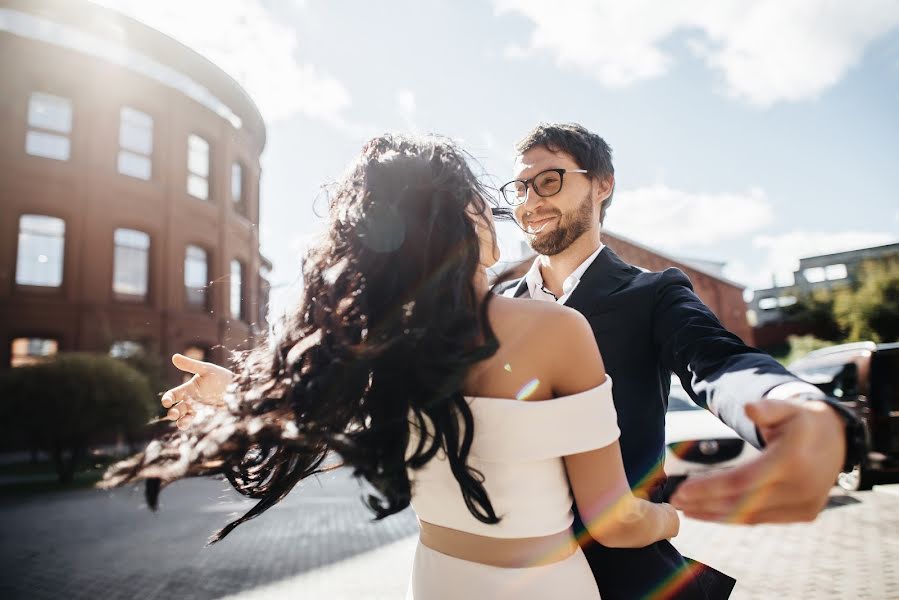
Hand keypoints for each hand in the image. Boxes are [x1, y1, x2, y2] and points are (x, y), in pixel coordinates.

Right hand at [160, 353, 234, 429]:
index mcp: (188, 389)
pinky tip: (189, 425)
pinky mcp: (206, 415)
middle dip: (173, 412)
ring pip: (184, 417)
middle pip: (177, 408)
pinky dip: (191, 423)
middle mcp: (190, 400)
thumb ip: (190, 365)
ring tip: (181, 423)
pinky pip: (196, 421)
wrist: (236, 387)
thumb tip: (174, 356)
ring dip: (181, 421)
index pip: (173, 395)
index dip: (168, 398)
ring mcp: (198, 409)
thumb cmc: (220, 376)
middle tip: (173, 414)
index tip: (167, 402)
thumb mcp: (205, 369)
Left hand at [670, 397, 844, 523]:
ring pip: (751, 516)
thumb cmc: (800, 420)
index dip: (709, 488)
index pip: (742, 481)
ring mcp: (804, 504)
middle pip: (742, 502)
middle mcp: (800, 487)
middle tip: (675, 502)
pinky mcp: (804, 514)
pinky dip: (735, 518)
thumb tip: (749, 408)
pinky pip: (763, 519)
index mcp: (791, 461)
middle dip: (705, 504)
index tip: (681, 489)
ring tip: (687, 510)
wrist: (837, 438)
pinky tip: (712, 514)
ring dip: (716, 515)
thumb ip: (767, 408)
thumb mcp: (786, 407)